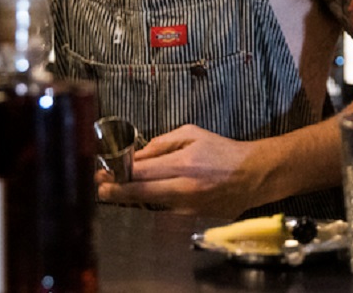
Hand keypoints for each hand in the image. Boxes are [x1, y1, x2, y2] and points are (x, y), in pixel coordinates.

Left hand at [97, 125, 266, 217]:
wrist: (252, 175)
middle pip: (140, 193)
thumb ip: (162, 143)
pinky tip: (143, 198)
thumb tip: (138, 155)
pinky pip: (165, 213)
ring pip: (150, 206)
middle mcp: (184, 188)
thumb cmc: (222, 151)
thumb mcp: (192, 134)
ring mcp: (188, 207)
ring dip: (132, 199)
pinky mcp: (194, 219)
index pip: (142, 172)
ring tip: (117, 192)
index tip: (103, 173)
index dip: (118, 173)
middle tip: (100, 188)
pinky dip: (152, 205)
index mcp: (183, 164)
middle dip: (116, 191)